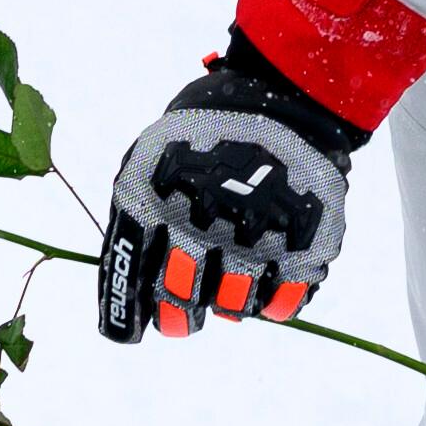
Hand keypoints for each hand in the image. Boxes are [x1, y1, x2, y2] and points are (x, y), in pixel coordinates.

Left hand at [97, 42, 369, 341]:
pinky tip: (269, 276)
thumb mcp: (153, 154)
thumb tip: (130, 282)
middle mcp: (200, 225)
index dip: (122, 312)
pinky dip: (274, 300)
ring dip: (227, 300)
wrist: (286, 92)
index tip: (125, 333)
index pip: (129, 272)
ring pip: (230, 305)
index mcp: (154, 199)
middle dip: (177, 313)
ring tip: (234, 273)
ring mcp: (252, 239)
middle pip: (179, 297)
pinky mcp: (303, 248)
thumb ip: (136, 213)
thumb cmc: (208, 129)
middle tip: (183, 312)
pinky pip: (282, 303)